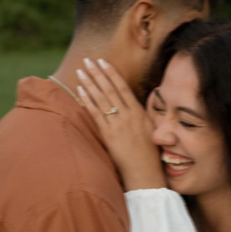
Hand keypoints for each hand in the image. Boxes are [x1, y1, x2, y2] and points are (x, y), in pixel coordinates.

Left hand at [76, 58, 165, 190]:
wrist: (144, 172)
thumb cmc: (149, 153)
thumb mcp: (150, 129)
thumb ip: (142, 115)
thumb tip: (136, 103)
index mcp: (139, 113)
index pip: (123, 88)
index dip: (112, 73)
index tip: (103, 61)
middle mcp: (128, 116)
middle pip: (110, 89)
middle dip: (98, 73)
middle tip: (88, 60)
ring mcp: (118, 124)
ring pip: (101, 99)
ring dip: (90, 83)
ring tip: (81, 70)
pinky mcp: (109, 135)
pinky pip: (96, 114)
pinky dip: (87, 101)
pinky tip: (80, 90)